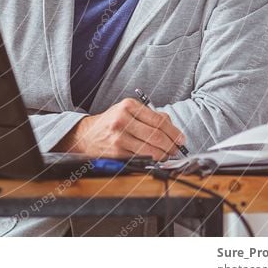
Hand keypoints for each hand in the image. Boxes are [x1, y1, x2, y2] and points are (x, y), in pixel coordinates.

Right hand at [53, 98, 185, 160]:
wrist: (86, 135)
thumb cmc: (110, 122)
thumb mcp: (128, 111)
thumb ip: (150, 116)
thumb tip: (172, 128)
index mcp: (128, 106)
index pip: (159, 120)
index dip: (174, 132)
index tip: (181, 139)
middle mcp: (122, 120)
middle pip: (157, 136)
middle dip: (171, 145)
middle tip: (176, 149)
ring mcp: (119, 137)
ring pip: (151, 150)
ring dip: (164, 155)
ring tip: (167, 155)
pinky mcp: (117, 152)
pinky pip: (141, 158)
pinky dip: (152, 160)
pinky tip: (155, 159)